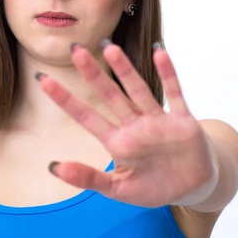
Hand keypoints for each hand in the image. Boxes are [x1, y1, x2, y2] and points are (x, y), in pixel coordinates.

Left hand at [35, 40, 218, 208]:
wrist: (194, 187)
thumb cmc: (154, 187)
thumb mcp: (119, 189)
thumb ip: (89, 178)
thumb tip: (53, 167)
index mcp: (118, 142)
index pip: (86, 117)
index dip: (65, 99)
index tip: (42, 80)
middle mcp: (135, 126)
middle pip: (110, 95)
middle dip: (93, 74)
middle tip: (75, 49)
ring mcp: (158, 121)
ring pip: (138, 90)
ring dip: (125, 70)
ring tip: (109, 48)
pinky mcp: (183, 121)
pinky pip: (175, 93)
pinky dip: (168, 74)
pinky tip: (158, 52)